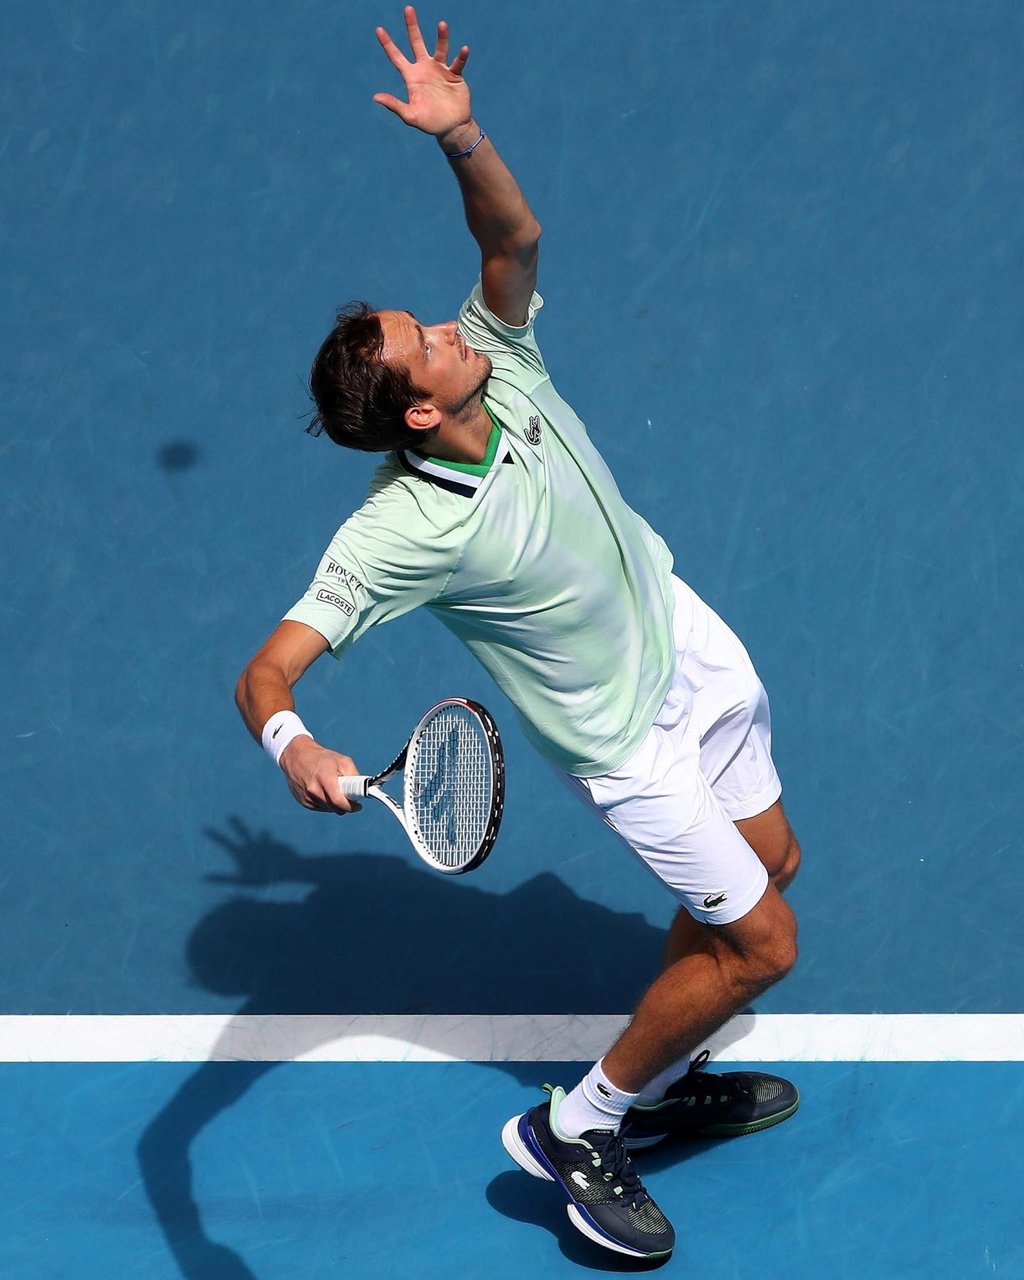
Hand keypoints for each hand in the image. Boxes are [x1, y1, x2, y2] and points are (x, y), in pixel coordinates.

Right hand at [279, 736, 362, 814]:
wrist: (297, 757)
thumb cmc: (322, 758)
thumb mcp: (342, 761)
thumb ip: (354, 776)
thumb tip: (363, 790)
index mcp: (325, 778)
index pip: (340, 802)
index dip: (351, 806)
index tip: (358, 805)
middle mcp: (314, 790)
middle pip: (336, 808)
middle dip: (345, 804)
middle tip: (348, 795)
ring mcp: (307, 797)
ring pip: (329, 809)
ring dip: (335, 803)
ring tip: (333, 788)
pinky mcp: (303, 802)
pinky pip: (321, 808)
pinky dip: (326, 803)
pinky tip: (324, 791)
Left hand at [373, 6, 471, 136]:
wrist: (452, 127)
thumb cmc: (430, 123)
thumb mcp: (410, 116)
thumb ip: (395, 105)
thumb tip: (376, 97)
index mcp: (412, 77)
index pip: (396, 57)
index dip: (388, 44)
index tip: (379, 29)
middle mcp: (425, 69)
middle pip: (416, 43)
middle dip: (412, 26)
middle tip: (408, 8)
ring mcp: (440, 69)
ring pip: (440, 48)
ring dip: (441, 37)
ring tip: (442, 25)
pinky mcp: (455, 74)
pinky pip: (458, 63)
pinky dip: (461, 56)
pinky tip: (463, 50)